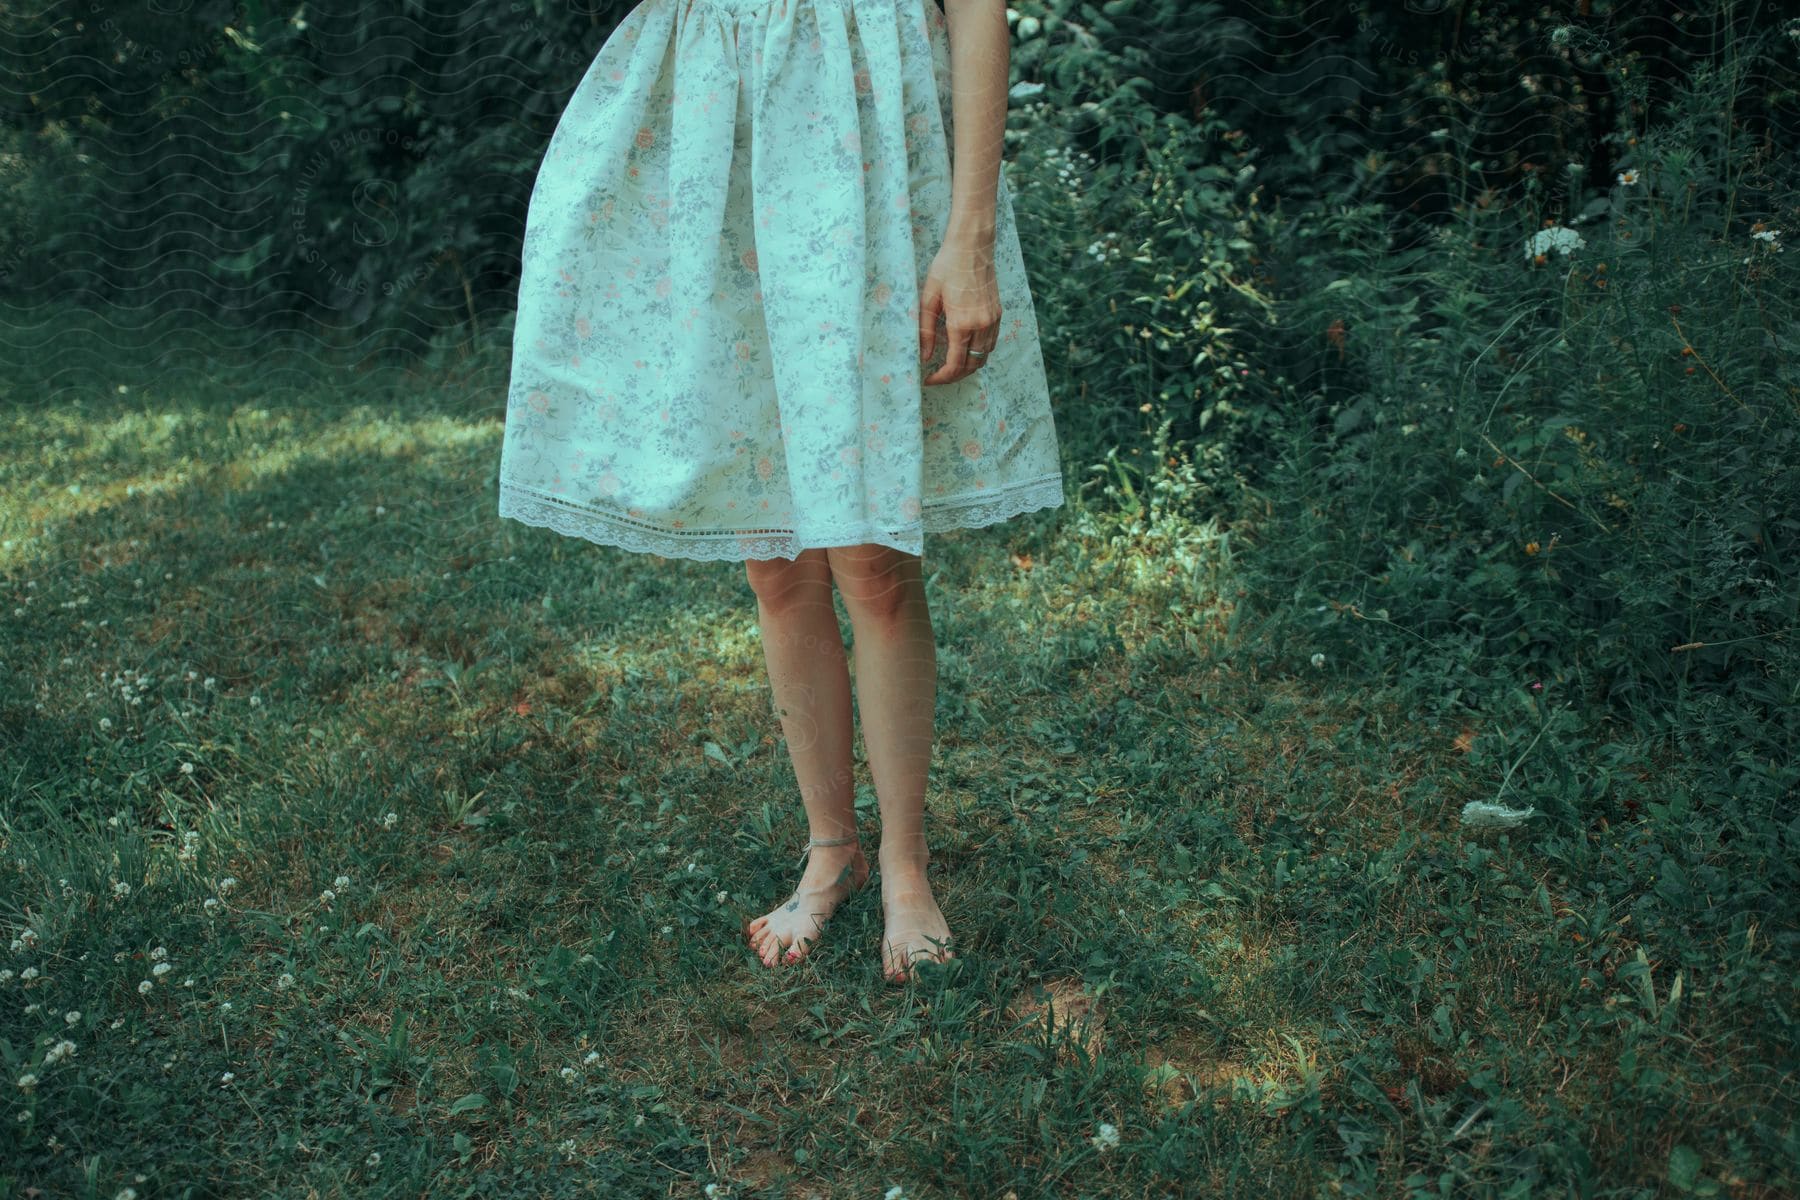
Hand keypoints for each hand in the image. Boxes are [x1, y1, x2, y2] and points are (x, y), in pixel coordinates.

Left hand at [918, 233, 1000, 385]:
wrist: (972, 246)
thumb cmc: (946, 267)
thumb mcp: (929, 298)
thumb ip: (926, 331)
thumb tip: (924, 357)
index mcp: (962, 323)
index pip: (954, 365)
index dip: (941, 378)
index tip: (928, 380)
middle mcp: (981, 325)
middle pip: (971, 366)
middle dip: (954, 376)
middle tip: (937, 376)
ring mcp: (992, 320)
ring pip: (984, 357)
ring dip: (968, 366)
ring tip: (950, 365)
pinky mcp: (998, 313)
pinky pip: (991, 343)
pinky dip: (979, 353)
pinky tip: (965, 349)